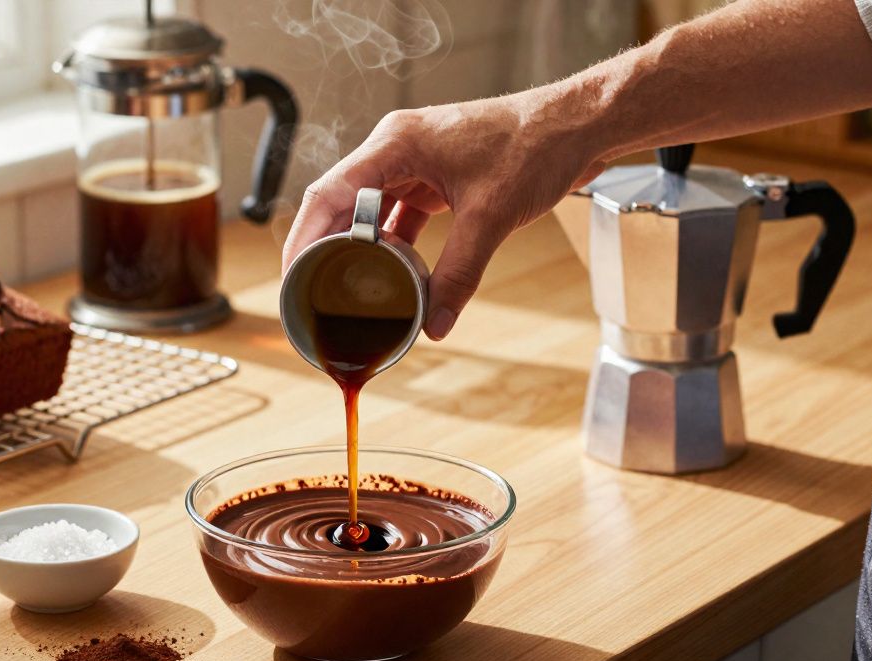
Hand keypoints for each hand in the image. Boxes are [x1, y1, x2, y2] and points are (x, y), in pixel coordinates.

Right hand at [282, 88, 605, 339]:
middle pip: (342, 203)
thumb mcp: (490, 216)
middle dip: (325, 248)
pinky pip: (400, 214)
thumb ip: (459, 273)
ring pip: (370, 211)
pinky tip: (393, 275)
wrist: (578, 126)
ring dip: (360, 249)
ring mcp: (416, 162)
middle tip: (313, 293)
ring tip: (347, 290)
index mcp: (395, 143)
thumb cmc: (535, 145)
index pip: (329, 193)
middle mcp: (397, 149)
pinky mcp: (436, 177)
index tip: (293, 276)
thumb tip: (435, 323)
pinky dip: (394, 245)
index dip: (304, 237)